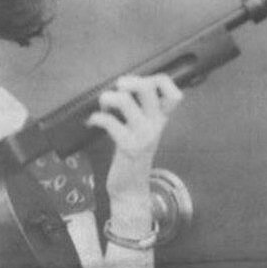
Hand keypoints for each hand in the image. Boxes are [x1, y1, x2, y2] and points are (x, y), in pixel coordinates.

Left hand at [86, 74, 182, 201]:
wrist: (131, 187)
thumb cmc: (132, 152)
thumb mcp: (143, 129)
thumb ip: (140, 109)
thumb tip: (122, 85)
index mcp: (161, 119)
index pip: (174, 93)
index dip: (158, 80)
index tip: (141, 82)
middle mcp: (156, 125)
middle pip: (148, 88)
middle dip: (128, 81)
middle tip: (118, 89)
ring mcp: (143, 136)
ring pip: (125, 101)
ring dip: (108, 97)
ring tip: (104, 105)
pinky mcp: (128, 147)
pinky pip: (109, 122)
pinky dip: (96, 117)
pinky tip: (92, 121)